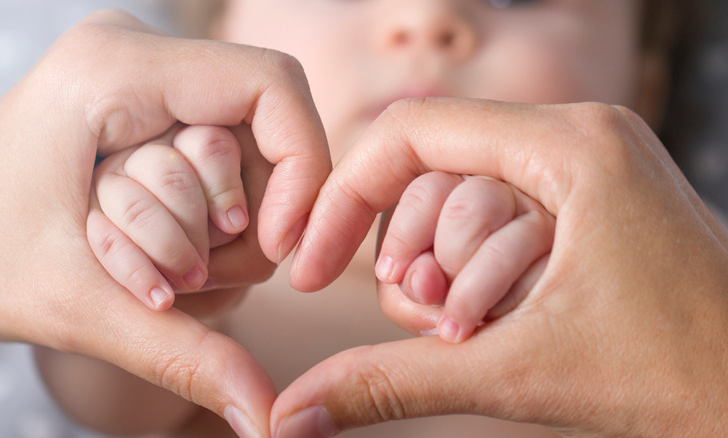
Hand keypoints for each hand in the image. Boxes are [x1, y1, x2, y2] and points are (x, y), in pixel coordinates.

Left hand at [0, 10, 329, 437]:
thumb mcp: (83, 309)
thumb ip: (186, 355)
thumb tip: (268, 421)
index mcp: (114, 67)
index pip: (270, 86)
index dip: (303, 167)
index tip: (282, 249)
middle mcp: (138, 55)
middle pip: (263, 138)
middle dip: (236, 227)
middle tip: (174, 278)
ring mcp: (148, 79)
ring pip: (248, 165)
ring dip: (210, 239)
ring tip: (143, 267)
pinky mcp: (154, 110)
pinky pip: (224, 172)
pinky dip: (202, 231)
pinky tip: (147, 253)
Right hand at [276, 98, 727, 436]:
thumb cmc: (678, 376)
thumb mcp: (513, 371)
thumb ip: (390, 382)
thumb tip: (294, 412)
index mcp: (568, 145)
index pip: (411, 132)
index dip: (346, 196)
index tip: (311, 264)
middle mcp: (578, 136)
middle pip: (430, 172)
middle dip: (409, 256)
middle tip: (428, 324)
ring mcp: (586, 166)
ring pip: (458, 201)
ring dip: (443, 274)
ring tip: (468, 332)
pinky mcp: (587, 200)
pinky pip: (495, 218)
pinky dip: (474, 272)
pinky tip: (490, 322)